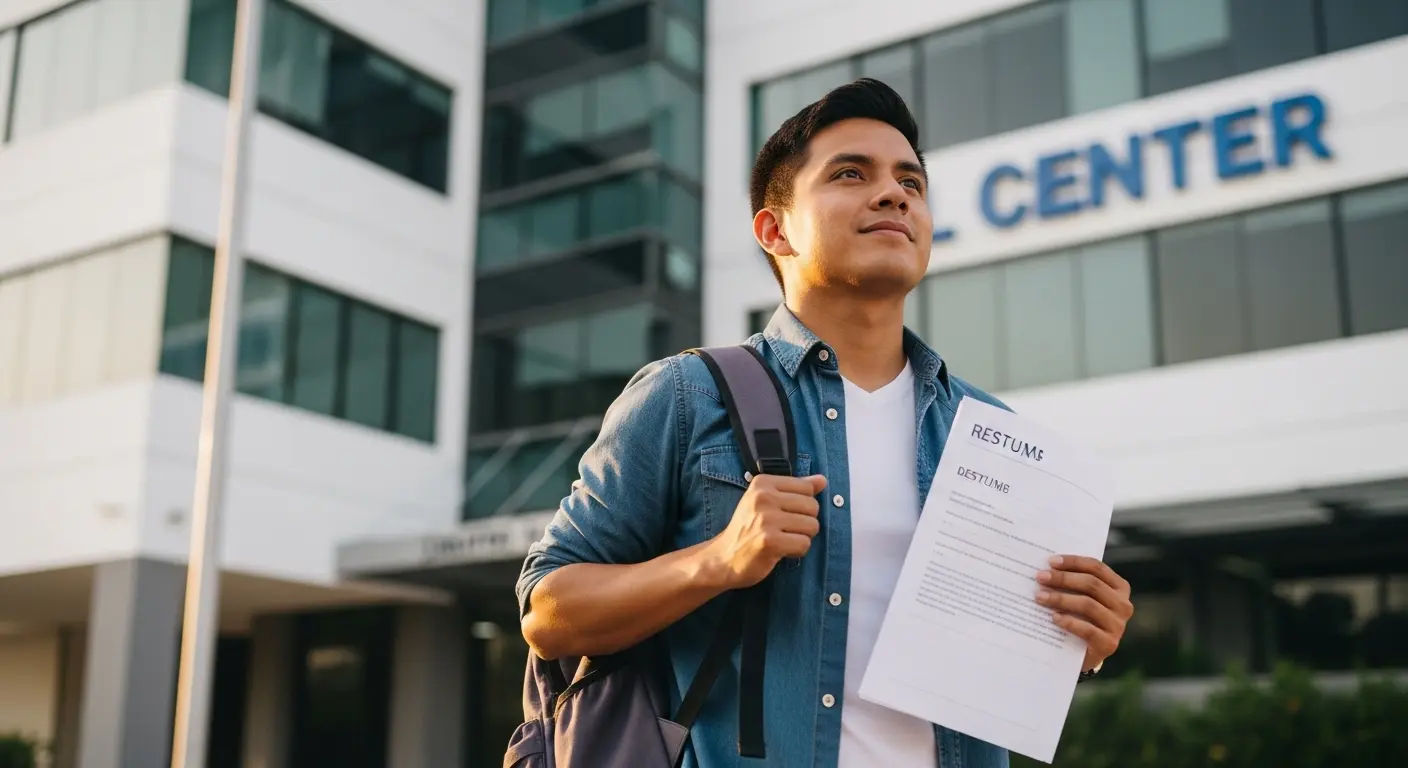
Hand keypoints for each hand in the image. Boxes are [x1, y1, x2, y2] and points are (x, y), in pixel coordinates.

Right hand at [705, 474, 826, 588]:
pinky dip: (797, 551)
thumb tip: (822, 480)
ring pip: (812, 526)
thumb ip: (795, 489)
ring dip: (802, 537)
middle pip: (812, 506)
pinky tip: (781, 550)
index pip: (807, 487)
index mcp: (762, 483)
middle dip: (805, 522)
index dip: (803, 505)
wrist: (724, 557)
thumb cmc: (747, 529)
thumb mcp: (766, 501)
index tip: (785, 513)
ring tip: (783, 539)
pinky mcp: (769, 541)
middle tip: (785, 530)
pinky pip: (804, 544)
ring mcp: (766, 519)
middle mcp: (763, 497)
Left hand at [1035, 555, 1132, 671]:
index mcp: (1119, 588)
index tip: (1051, 561)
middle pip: (1091, 584)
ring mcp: (1118, 626)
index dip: (1074, 562)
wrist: (1081, 655)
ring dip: (1061, 599)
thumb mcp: (1080, 597)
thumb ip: (1073, 582)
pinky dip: (1069, 622)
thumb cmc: (1079, 618)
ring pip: (1088, 605)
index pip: (1097, 568)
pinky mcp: (1108, 644)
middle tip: (1040, 577)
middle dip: (1063, 579)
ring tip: (1040, 597)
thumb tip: (1047, 567)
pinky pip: (1087, 629)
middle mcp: (1123, 605)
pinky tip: (1054, 617)